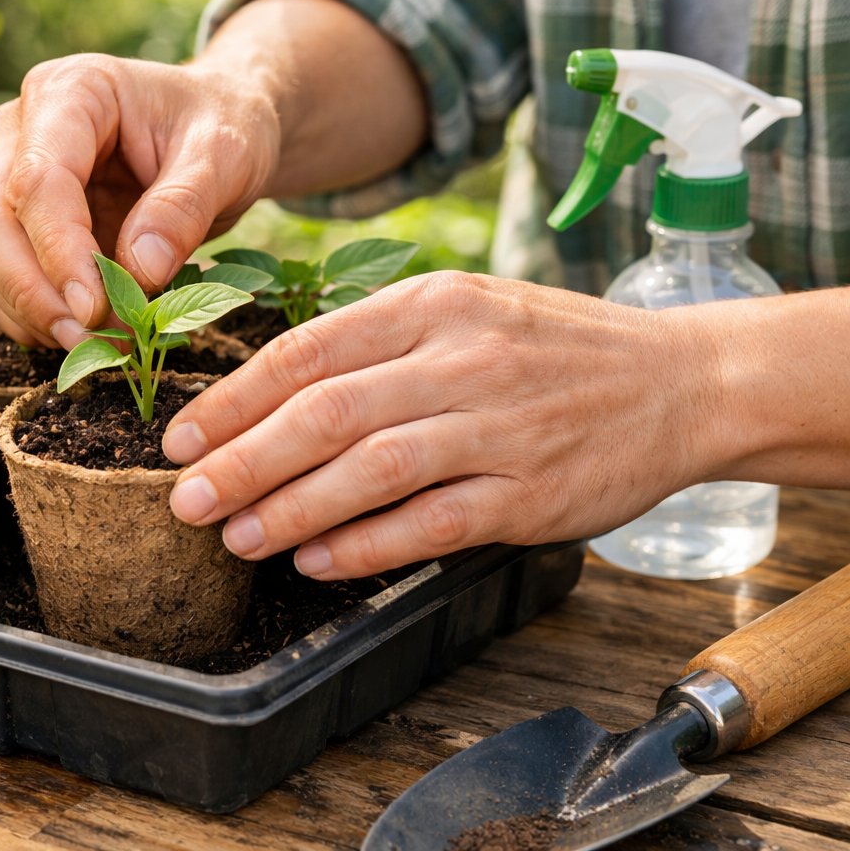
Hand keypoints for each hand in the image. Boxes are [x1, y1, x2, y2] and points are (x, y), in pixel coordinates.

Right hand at [0, 54, 279, 346]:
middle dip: (29, 289)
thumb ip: (183, 206)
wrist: (215, 131)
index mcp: (70, 91)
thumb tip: (139, 272)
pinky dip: (29, 318)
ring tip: (94, 347)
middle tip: (86, 340)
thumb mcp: (225, 154)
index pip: (38, 178)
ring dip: (29, 311)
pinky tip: (79, 338)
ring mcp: (6, 176)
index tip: (94, 309)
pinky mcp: (13, 222)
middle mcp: (20, 130)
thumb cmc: (220, 127)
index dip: (59, 251)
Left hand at [161, 272, 729, 578]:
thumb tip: (264, 396)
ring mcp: (500, 426)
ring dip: (290, 508)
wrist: (681, 382)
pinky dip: (364, 545)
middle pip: (325, 412)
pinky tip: (315, 560)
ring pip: (370, 470)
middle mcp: (462, 357)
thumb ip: (374, 342)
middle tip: (185, 498)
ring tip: (235, 536)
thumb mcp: (464, 309)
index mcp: (432, 303)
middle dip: (241, 460)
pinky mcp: (531, 492)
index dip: (233, 399)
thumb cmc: (549, 349)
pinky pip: (431, 523)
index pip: (306, 351)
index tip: (180, 437)